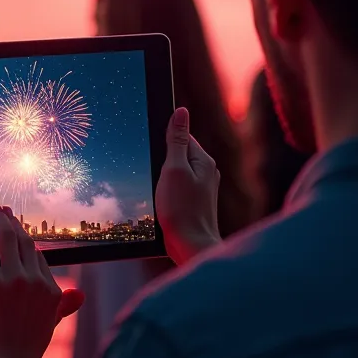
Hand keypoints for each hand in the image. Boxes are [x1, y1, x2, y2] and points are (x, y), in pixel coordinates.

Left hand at [0, 206, 83, 357]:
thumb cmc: (29, 345)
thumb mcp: (52, 321)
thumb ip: (65, 304)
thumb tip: (80, 294)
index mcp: (50, 287)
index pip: (37, 255)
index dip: (26, 239)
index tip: (18, 227)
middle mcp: (35, 279)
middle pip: (23, 242)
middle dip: (13, 222)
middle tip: (4, 210)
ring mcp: (13, 280)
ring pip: (7, 240)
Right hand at [156, 107, 220, 264]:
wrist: (191, 247)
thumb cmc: (182, 210)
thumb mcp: (174, 169)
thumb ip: (177, 140)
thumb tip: (181, 111)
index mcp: (204, 161)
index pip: (182, 135)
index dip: (164, 138)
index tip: (150, 144)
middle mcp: (207, 172)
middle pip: (179, 153)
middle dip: (163, 157)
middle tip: (151, 170)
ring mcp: (202, 188)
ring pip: (177, 171)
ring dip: (164, 175)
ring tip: (156, 187)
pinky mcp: (195, 202)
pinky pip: (178, 185)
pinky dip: (167, 188)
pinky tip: (161, 199)